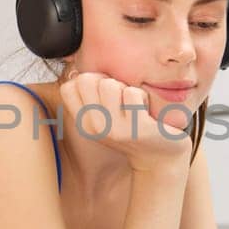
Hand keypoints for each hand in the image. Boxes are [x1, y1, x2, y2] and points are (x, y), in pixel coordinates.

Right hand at [58, 70, 192, 172]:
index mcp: (84, 123)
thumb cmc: (131, 128)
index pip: (68, 87)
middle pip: (86, 80)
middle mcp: (95, 127)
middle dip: (106, 81)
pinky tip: (147, 112)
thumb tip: (76, 70)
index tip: (103, 94)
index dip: (88, 82)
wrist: (159, 159)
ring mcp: (115, 129)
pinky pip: (132, 94)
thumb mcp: (103, 117)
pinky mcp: (137, 129)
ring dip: (125, 88)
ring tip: (134, 105)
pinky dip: (142, 97)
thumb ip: (90, 97)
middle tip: (120, 98)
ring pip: (109, 85)